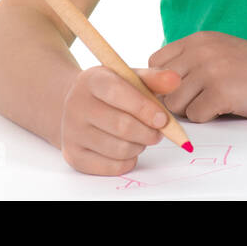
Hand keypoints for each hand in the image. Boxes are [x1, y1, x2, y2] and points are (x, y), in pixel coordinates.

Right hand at [59, 66, 182, 176]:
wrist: (76, 105)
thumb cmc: (109, 92)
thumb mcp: (128, 78)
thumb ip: (153, 79)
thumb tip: (175, 80)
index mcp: (91, 80)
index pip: (117, 93)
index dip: (144, 108)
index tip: (163, 119)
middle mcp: (76, 105)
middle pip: (121, 126)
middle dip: (148, 132)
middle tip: (158, 133)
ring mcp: (72, 132)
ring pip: (119, 149)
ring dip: (139, 146)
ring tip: (141, 138)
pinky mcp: (73, 155)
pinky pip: (111, 167)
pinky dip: (128, 161)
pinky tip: (128, 149)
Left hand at [148, 30, 246, 121]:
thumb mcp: (220, 52)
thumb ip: (190, 61)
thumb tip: (155, 87)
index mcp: (198, 39)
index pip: (155, 62)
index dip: (162, 81)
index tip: (180, 89)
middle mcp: (200, 51)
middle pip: (162, 86)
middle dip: (176, 99)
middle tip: (199, 100)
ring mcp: (210, 70)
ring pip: (175, 104)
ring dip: (193, 110)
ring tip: (216, 102)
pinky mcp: (221, 92)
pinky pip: (196, 116)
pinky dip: (209, 117)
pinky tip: (227, 107)